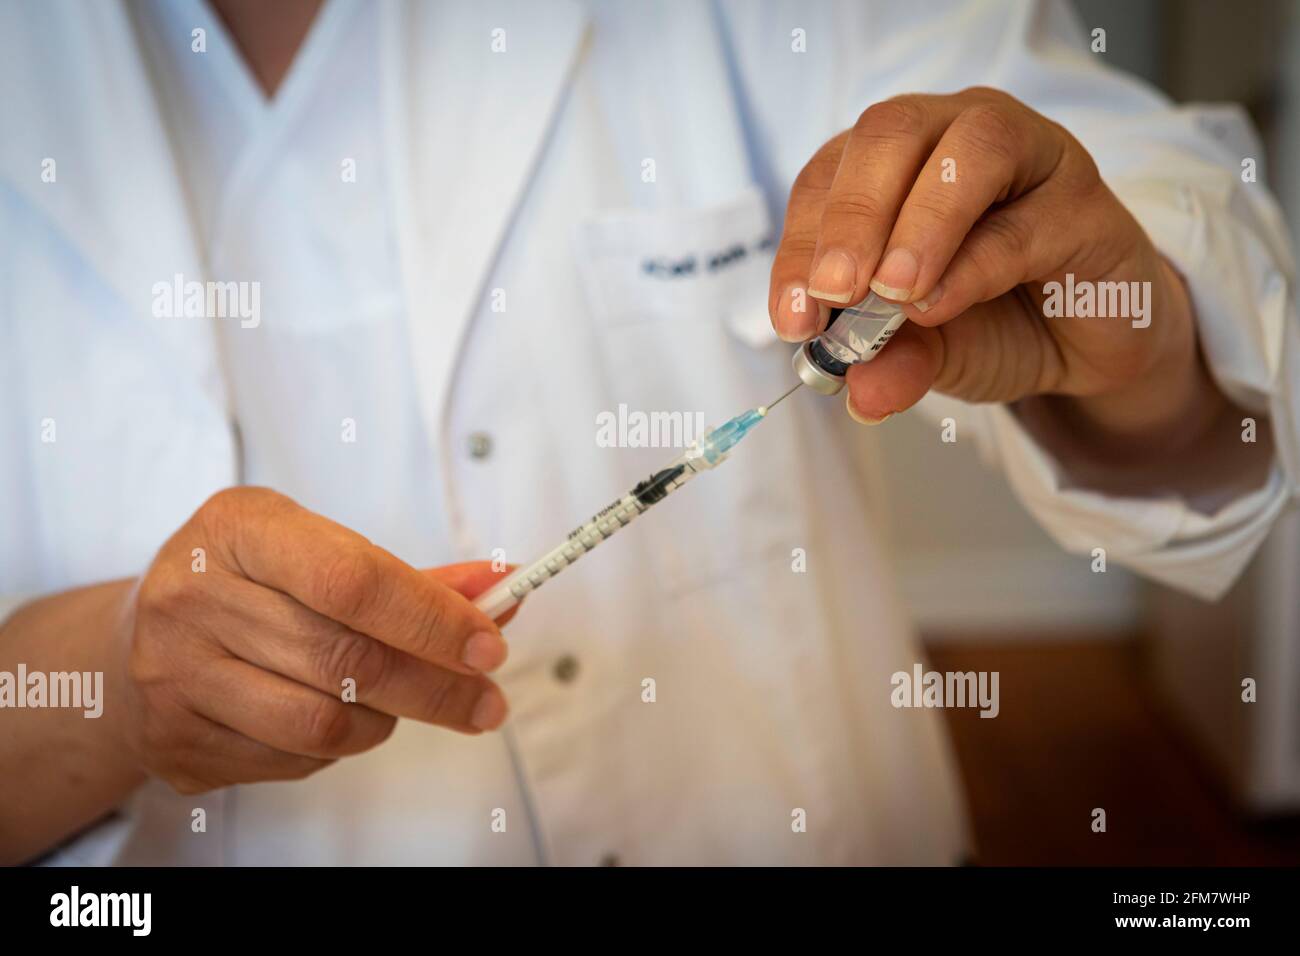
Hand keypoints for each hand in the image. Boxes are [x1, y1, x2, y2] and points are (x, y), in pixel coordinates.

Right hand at [115, 487, 511, 793]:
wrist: (137, 636)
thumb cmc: (252, 582)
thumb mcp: (319, 549)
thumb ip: (411, 576)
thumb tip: (502, 592)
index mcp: (236, 529)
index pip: (353, 580)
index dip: (431, 618)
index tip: (490, 645)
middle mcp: (192, 597)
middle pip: (346, 659)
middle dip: (435, 686)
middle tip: (487, 702)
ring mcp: (174, 675)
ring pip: (323, 722)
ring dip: (383, 719)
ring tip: (394, 699)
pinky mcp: (175, 742)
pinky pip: (292, 761)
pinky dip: (338, 746)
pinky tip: (335, 716)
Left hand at [770, 87, 1224, 456]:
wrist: (1082, 344)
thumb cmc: (989, 320)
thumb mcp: (923, 349)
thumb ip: (890, 361)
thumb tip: (858, 392)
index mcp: (894, 158)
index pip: (827, 177)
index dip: (800, 244)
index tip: (794, 319)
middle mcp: (957, 134)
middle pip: (892, 133)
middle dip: (852, 215)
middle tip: (835, 289)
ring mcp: (1031, 156)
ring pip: (970, 150)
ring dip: (921, 224)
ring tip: (894, 293)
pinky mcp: (1087, 202)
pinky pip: (1027, 220)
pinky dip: (975, 265)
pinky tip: (941, 305)